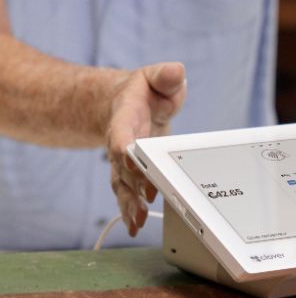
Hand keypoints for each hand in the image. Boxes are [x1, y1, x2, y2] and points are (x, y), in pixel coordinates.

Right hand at [105, 62, 186, 235]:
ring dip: (129, 203)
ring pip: (122, 184)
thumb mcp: (158, 77)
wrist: (129, 103)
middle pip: (123, 165)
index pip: (121, 133)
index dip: (124, 147)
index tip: (129, 160)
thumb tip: (174, 72)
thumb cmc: (148, 90)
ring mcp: (123, 161)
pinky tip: (134, 226)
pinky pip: (127, 193)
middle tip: (146, 198)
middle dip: (134, 182)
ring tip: (137, 221)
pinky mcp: (131, 173)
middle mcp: (119, 142)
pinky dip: (129, 210)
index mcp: (125, 117)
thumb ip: (165, 75)